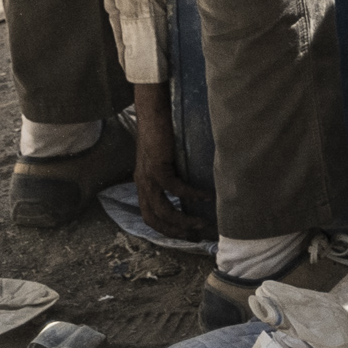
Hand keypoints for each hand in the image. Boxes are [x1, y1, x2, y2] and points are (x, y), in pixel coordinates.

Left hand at [127, 86, 214, 237]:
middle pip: (153, 218)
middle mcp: (142, 183)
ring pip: (162, 209)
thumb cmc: (161, 131)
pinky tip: (205, 196)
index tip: (184, 234)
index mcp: (142, 183)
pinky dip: (191, 195)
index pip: (149, 215)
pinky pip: (175, 188)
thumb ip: (169, 173)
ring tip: (201, 223)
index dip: (165, 229)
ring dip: (182, 220)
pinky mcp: (157, 167)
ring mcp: (148, 177)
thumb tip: (187, 187)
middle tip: (194, 236)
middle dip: (173, 231)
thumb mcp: (163, 158)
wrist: (152, 111)